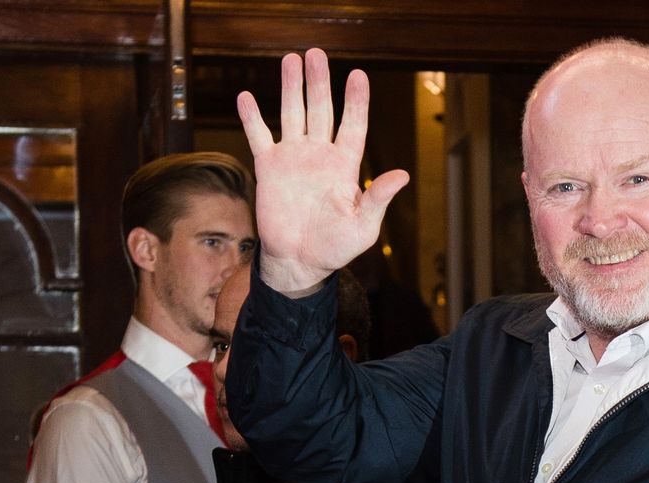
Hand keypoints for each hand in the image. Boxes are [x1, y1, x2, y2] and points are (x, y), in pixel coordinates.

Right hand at [237, 48, 409, 295]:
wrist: (300, 261)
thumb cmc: (336, 247)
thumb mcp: (364, 226)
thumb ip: (378, 199)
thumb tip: (402, 176)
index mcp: (345, 166)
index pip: (353, 125)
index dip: (356, 101)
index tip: (359, 75)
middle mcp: (320, 155)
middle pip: (321, 110)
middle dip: (319, 82)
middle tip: (316, 53)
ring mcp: (294, 158)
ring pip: (292, 114)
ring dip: (291, 87)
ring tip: (290, 59)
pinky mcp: (269, 168)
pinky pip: (259, 137)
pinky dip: (252, 118)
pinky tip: (246, 96)